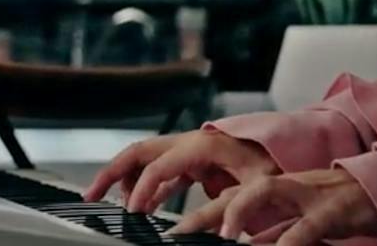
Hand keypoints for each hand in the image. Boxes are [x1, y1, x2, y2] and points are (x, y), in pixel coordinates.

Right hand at [83, 128, 277, 214]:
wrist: (286, 148)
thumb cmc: (275, 162)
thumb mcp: (261, 184)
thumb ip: (236, 206)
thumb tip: (221, 233)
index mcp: (201, 145)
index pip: (158, 166)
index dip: (141, 189)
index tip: (132, 213)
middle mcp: (189, 143)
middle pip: (139, 152)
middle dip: (112, 172)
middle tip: (91, 194)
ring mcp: (189, 150)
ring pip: (145, 159)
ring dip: (125, 179)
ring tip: (113, 205)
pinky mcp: (193, 160)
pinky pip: (160, 171)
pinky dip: (146, 186)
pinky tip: (142, 207)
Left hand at [171, 168, 376, 244]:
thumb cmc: (340, 207)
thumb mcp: (299, 222)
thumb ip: (272, 232)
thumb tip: (246, 245)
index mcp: (276, 190)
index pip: (228, 197)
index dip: (199, 215)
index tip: (173, 235)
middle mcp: (285, 187)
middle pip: (235, 191)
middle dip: (204, 213)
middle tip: (177, 235)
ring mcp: (307, 195)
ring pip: (264, 191)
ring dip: (239, 211)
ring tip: (223, 237)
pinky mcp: (331, 210)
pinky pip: (306, 225)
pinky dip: (290, 241)